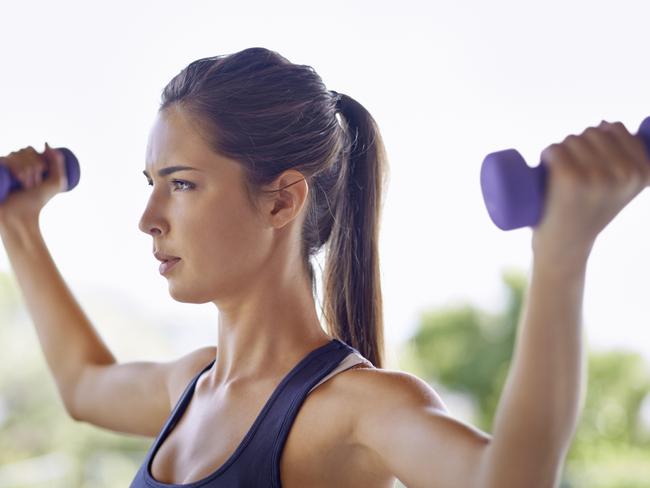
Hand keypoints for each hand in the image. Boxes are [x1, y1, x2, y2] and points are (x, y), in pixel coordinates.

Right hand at [0, 143, 67, 226]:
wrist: (20, 216)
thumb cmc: (36, 202)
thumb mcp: (56, 182)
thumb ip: (58, 162)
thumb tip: (46, 144)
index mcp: (24, 163)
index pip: (32, 149)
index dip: (41, 162)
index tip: (42, 179)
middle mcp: (11, 162)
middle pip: (26, 150)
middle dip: (35, 168)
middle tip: (33, 185)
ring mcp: (1, 166)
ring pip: (16, 154)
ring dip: (26, 171)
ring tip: (25, 186)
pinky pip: (5, 159)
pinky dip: (16, 168)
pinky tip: (17, 178)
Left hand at [532, 120, 649, 259]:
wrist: (566, 247)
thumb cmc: (588, 213)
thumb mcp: (620, 188)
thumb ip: (628, 161)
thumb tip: (607, 123)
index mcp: (644, 171)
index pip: (615, 128)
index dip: (596, 138)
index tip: (591, 163)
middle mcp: (625, 173)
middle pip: (592, 132)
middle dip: (577, 144)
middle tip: (571, 173)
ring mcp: (598, 176)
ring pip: (572, 140)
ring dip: (561, 151)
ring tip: (560, 177)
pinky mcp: (570, 178)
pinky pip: (555, 149)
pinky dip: (547, 154)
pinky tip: (546, 168)